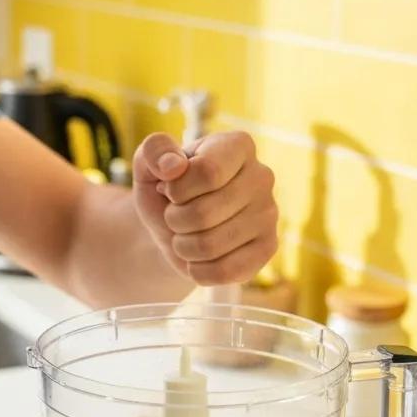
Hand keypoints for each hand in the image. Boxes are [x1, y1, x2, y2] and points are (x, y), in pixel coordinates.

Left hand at [132, 131, 277, 285]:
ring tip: (184, 235)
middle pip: (204, 213)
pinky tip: (198, 258)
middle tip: (174, 217)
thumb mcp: (147, 166)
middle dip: (174, 221)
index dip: (177, 190)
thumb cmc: (164, 192)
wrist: (173, 230)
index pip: (207, 172)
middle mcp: (262, 175)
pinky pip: (225, 271)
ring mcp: (269, 214)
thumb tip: (173, 166)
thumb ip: (153, 152)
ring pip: (211, 245)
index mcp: (237, 145)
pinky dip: (198, 270)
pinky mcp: (268, 248)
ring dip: (183, 246)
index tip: (170, 189)